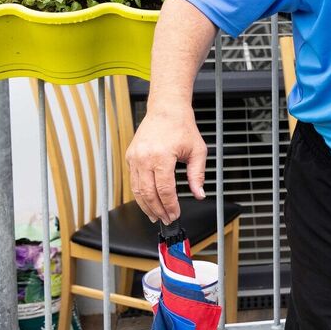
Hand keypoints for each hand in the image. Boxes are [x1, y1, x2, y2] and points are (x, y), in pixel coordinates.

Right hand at [126, 107, 207, 223]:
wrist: (166, 109)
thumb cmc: (182, 126)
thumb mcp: (197, 151)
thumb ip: (197, 175)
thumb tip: (199, 194)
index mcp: (161, 156)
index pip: (164, 190)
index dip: (170, 206)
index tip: (175, 215)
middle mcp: (144, 158)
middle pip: (148, 194)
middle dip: (158, 210)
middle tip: (166, 220)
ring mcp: (135, 157)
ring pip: (137, 190)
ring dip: (146, 206)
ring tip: (155, 216)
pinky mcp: (130, 156)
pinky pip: (133, 180)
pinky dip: (140, 194)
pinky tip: (147, 202)